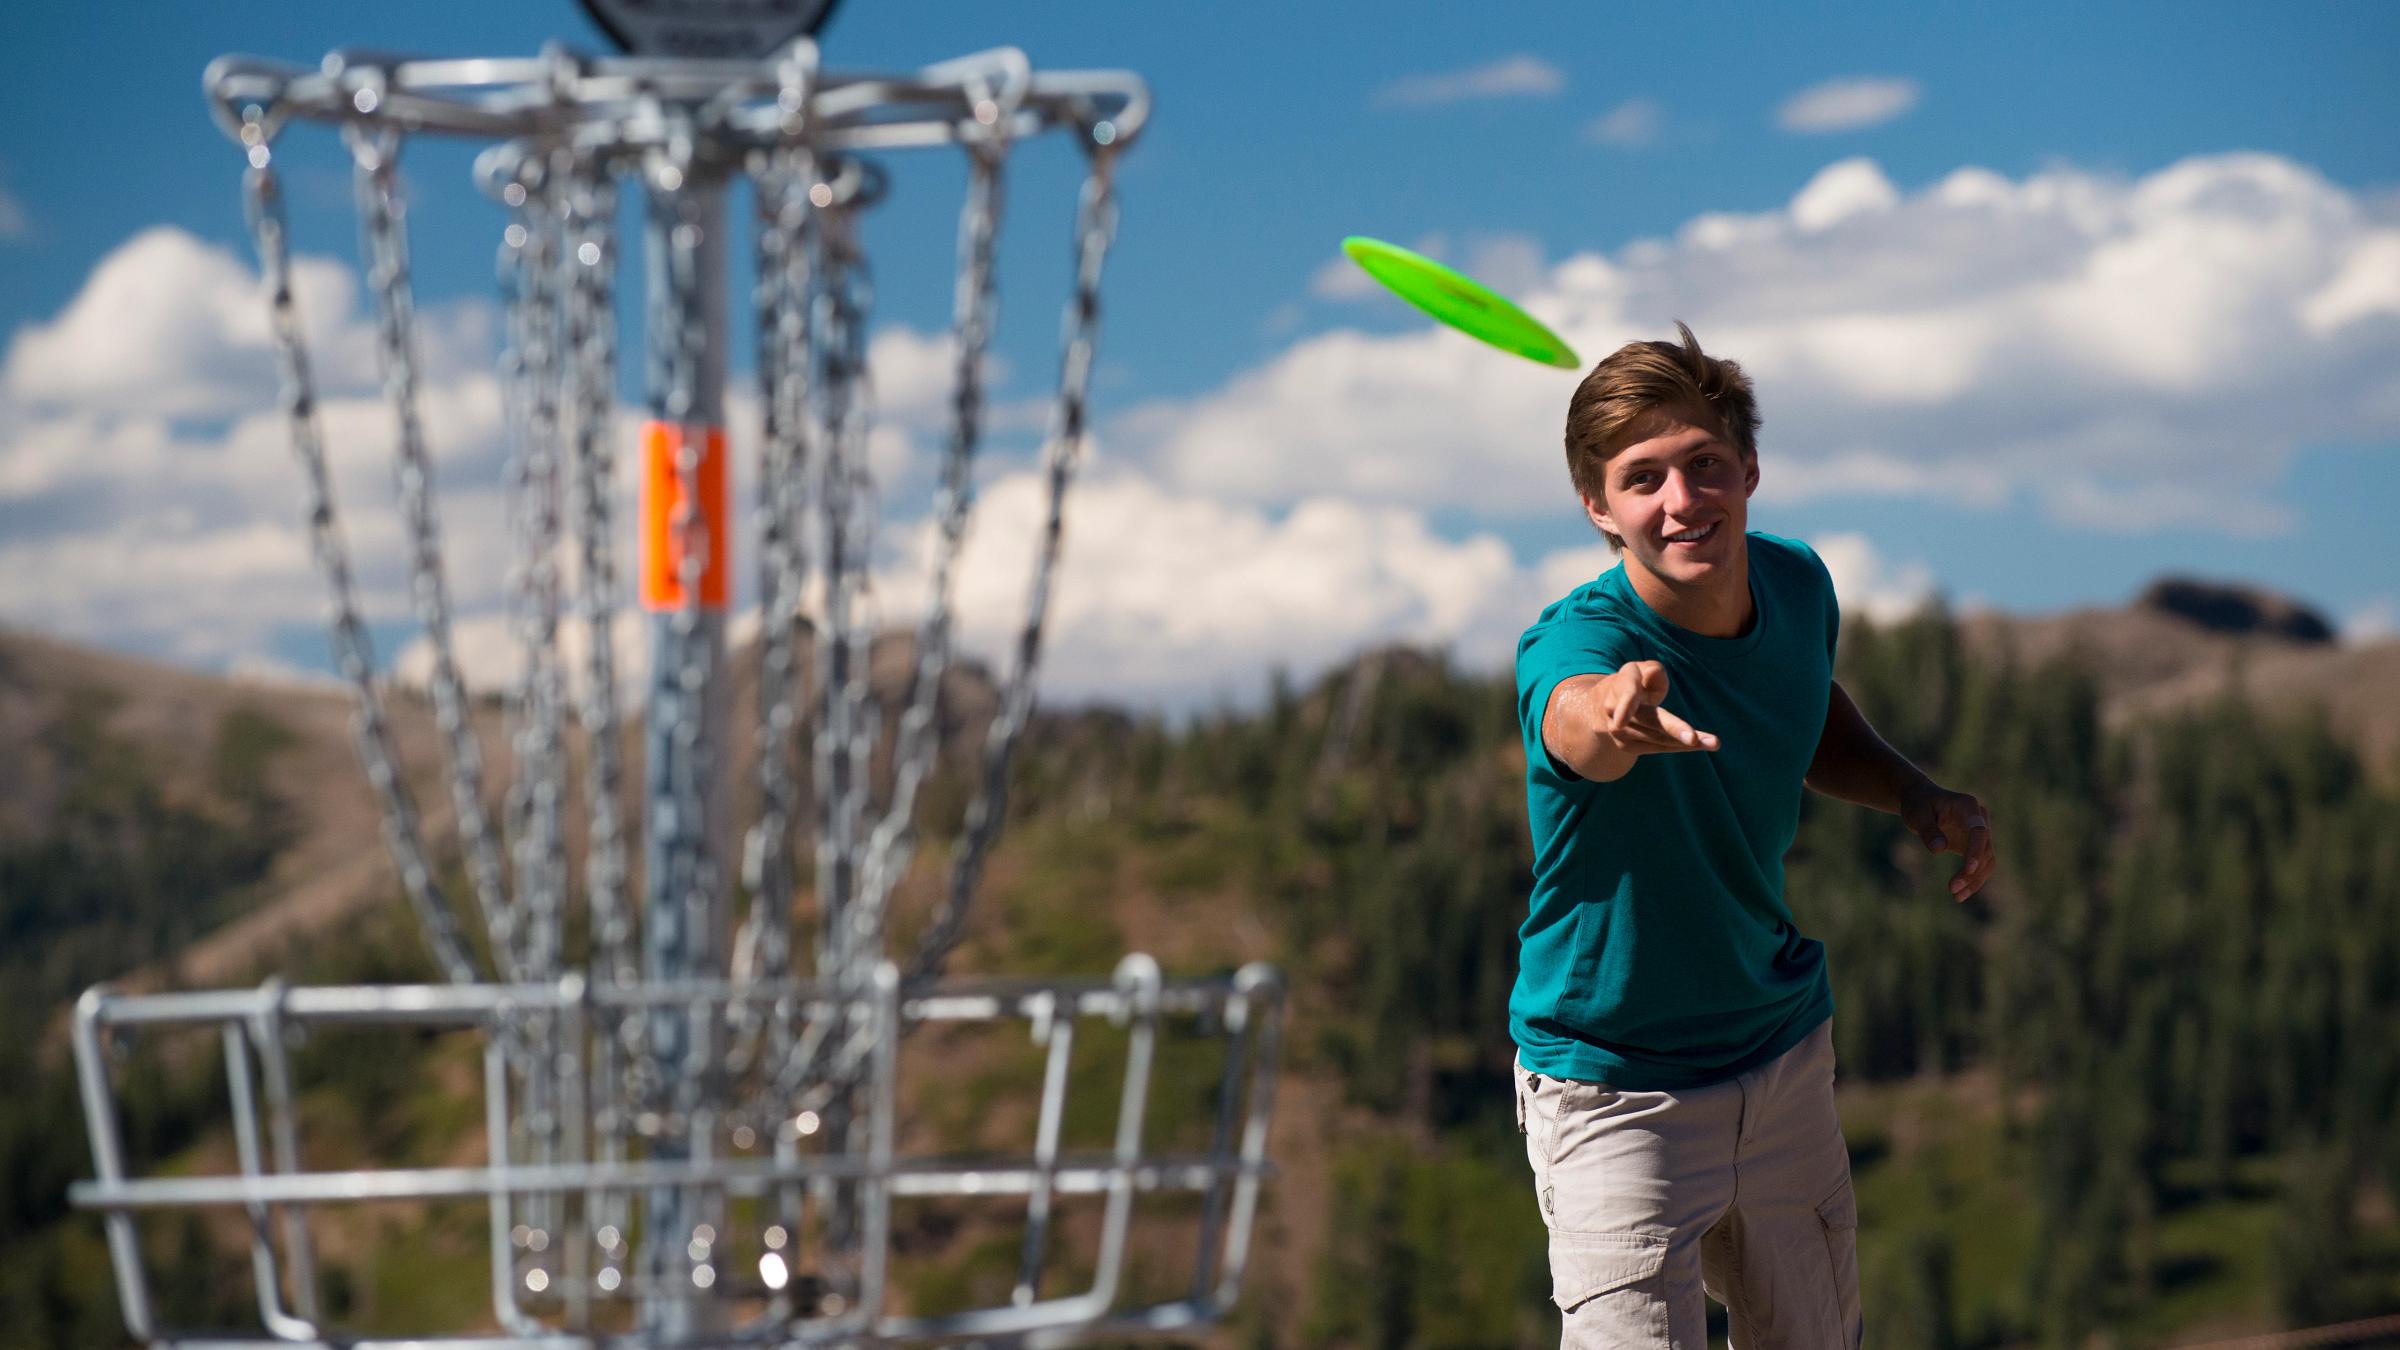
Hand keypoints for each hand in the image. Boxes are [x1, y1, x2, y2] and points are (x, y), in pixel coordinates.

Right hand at [1595, 661, 1718, 757]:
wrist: (1598, 711)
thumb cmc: (1630, 684)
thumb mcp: (1639, 670)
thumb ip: (1652, 671)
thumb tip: (1656, 677)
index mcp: (1620, 683)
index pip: (1626, 692)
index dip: (1626, 704)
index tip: (1621, 721)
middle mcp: (1616, 711)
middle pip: (1648, 720)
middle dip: (1672, 729)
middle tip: (1693, 737)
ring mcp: (1621, 732)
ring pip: (1659, 737)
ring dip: (1687, 742)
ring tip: (1714, 743)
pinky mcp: (1629, 747)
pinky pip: (1660, 747)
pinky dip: (1682, 746)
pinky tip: (1704, 745)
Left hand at [1900, 778, 1995, 901]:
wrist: (1920, 800)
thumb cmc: (1918, 804)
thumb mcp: (1917, 814)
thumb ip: (1928, 830)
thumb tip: (1939, 849)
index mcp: (1968, 805)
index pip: (1979, 830)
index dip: (1976, 849)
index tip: (1969, 868)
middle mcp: (1980, 819)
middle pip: (1985, 849)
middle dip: (1972, 871)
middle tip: (1952, 889)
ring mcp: (1980, 833)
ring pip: (1986, 860)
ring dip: (1974, 880)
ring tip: (1956, 897)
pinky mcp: (1975, 846)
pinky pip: (1979, 865)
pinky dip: (1972, 879)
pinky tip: (1959, 895)